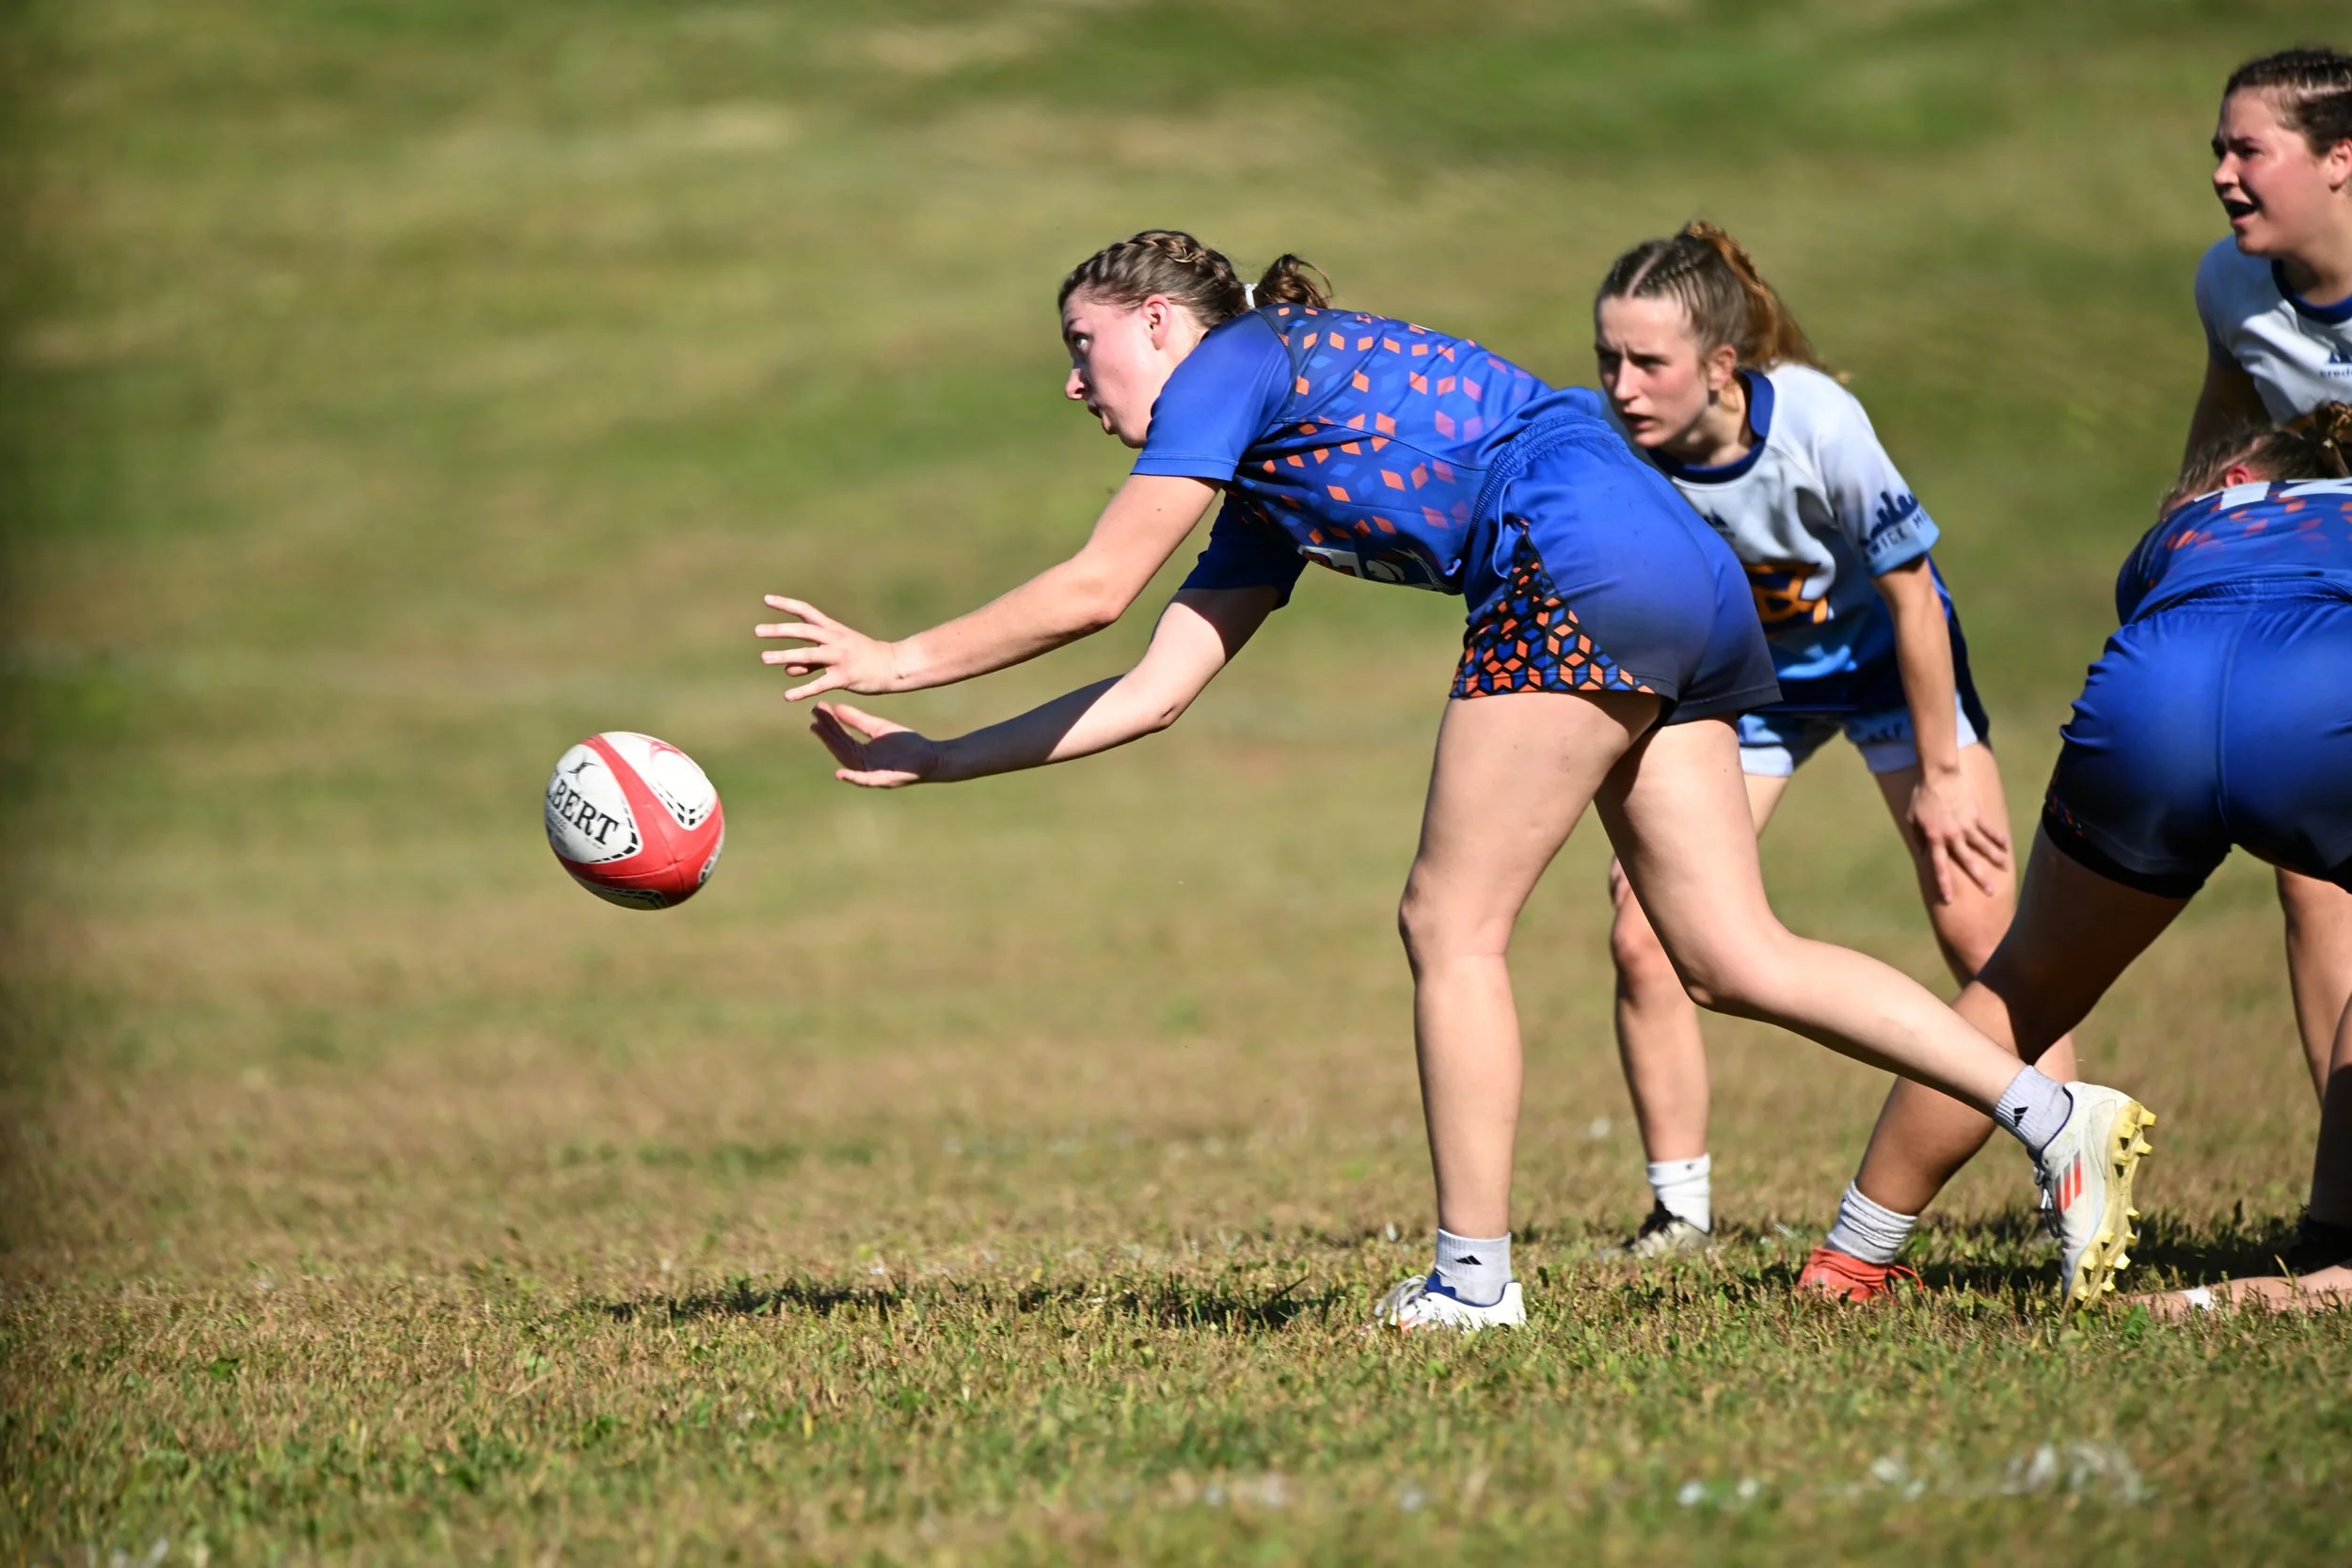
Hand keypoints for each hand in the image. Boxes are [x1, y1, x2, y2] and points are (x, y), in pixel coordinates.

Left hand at [756, 596, 899, 700]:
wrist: (892, 666)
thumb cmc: (863, 657)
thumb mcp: (836, 653)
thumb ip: (810, 661)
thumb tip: (786, 668)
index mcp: (833, 629)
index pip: (806, 612)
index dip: (786, 605)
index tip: (766, 600)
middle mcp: (835, 640)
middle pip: (804, 631)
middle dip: (780, 630)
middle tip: (758, 631)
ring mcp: (840, 658)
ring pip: (808, 655)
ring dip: (785, 656)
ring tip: (764, 658)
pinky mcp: (844, 677)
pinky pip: (820, 684)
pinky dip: (803, 690)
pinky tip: (787, 696)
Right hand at [809, 702, 941, 788]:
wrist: (930, 757)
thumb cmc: (906, 744)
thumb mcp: (879, 728)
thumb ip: (858, 720)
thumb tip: (836, 707)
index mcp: (862, 751)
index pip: (841, 736)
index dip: (829, 723)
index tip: (817, 709)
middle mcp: (863, 763)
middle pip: (840, 747)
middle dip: (827, 734)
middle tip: (814, 718)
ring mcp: (872, 772)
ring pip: (848, 762)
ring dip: (833, 749)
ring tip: (820, 732)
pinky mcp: (884, 780)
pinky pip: (865, 781)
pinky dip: (853, 778)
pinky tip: (840, 774)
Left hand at [1907, 768, 2009, 902]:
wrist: (1939, 775)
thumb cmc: (1922, 796)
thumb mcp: (1913, 818)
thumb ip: (1918, 838)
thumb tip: (1922, 854)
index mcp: (1934, 838)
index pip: (1939, 866)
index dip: (1944, 883)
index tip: (1949, 899)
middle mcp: (1952, 835)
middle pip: (1967, 861)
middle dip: (1979, 877)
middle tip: (1991, 892)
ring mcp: (1966, 825)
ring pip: (1983, 846)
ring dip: (1995, 858)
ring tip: (2005, 868)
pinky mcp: (1976, 815)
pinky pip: (1989, 829)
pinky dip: (1998, 837)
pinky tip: (2006, 846)